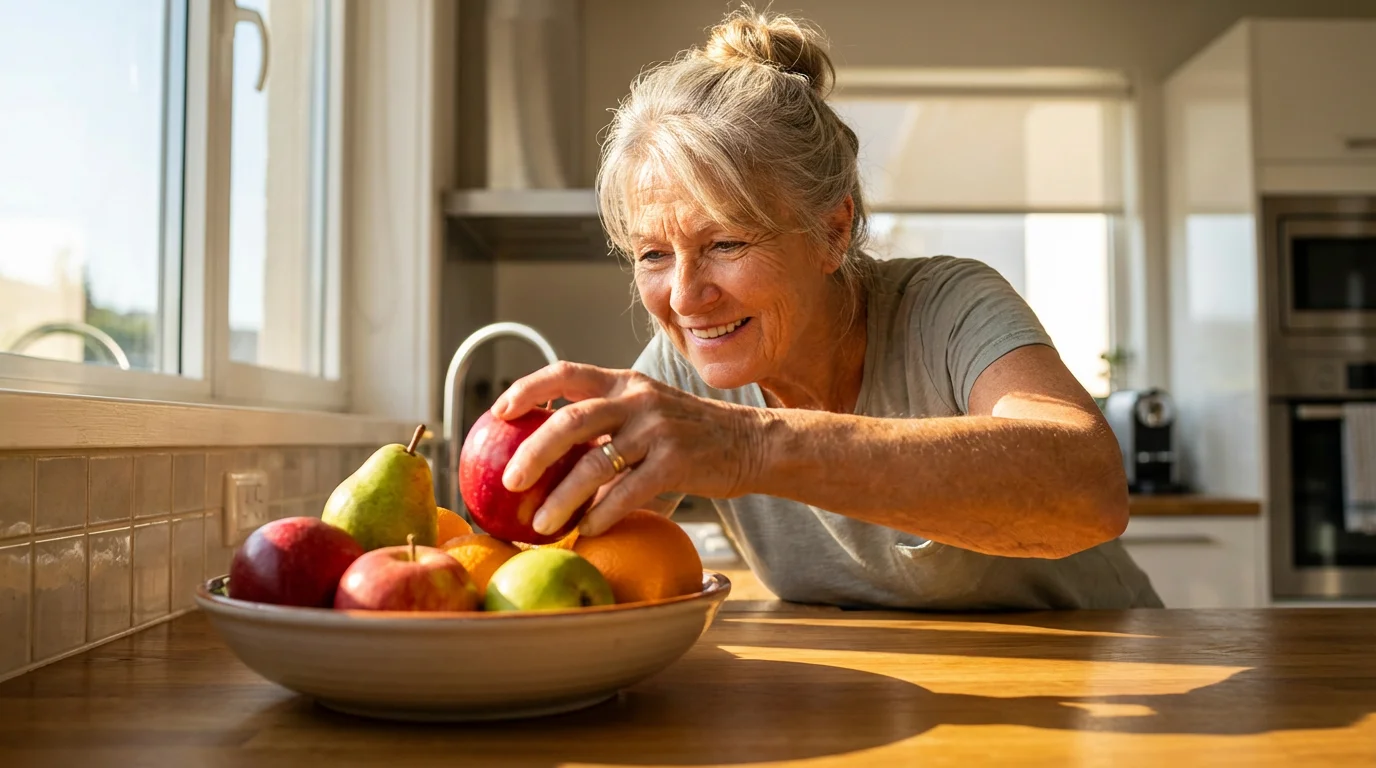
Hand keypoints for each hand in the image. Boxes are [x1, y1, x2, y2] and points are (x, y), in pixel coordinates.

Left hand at [490, 361, 765, 535]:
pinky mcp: (677, 461)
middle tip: (507, 482)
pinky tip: (587, 532)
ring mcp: (658, 429)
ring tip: (539, 524)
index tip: (497, 413)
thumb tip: (548, 464)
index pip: (565, 373)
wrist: (753, 444)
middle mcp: (637, 399)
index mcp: (624, 383)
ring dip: (561, 498)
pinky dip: (602, 515)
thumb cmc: (690, 438)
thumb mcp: (647, 416)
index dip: (527, 389)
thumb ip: (606, 430)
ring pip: (594, 463)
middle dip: (532, 453)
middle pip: (570, 420)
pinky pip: (628, 492)